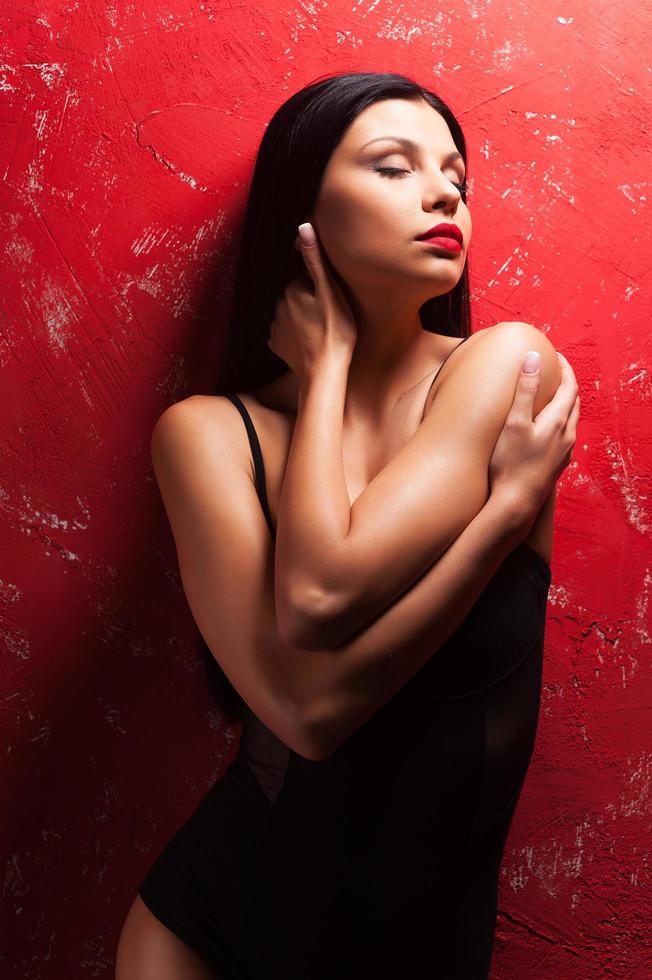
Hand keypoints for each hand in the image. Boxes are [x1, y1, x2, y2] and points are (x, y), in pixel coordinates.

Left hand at [267, 222, 356, 382]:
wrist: (324, 372)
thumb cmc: (335, 332)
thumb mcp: (331, 293)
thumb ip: (315, 260)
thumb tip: (303, 227)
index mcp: (292, 289)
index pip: (303, 278)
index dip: (317, 285)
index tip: (329, 297)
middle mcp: (278, 305)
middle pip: (295, 295)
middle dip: (308, 300)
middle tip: (328, 314)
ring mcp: (275, 326)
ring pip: (289, 314)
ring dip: (301, 317)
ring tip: (320, 328)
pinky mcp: (276, 344)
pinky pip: (285, 333)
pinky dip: (295, 334)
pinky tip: (309, 340)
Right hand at [488, 350, 579, 514]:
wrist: (516, 503)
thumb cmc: (511, 463)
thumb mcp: (515, 422)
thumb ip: (525, 389)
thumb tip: (533, 358)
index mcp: (559, 422)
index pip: (570, 387)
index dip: (565, 368)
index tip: (556, 356)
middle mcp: (567, 436)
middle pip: (574, 403)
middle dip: (567, 384)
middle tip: (555, 372)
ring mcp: (564, 453)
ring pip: (571, 421)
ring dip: (564, 404)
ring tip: (551, 397)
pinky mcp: (556, 466)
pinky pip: (564, 437)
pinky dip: (559, 423)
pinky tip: (546, 429)